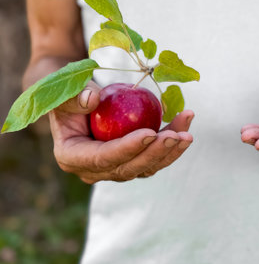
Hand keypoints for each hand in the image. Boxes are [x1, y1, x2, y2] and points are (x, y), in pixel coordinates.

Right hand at [49, 81, 193, 183]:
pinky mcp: (134, 161)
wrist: (81, 102)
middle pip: (130, 168)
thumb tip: (93, 99)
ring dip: (170, 151)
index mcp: (73, 157)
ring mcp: (117, 167)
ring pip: (147, 166)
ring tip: (186, 133)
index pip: (104, 158)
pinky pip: (155, 156)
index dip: (128, 148)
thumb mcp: (66, 93)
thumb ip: (75, 97)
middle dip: (155, 153)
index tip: (150, 133)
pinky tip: (185, 126)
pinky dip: (172, 144)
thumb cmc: (72, 94)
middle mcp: (95, 170)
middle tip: (176, 136)